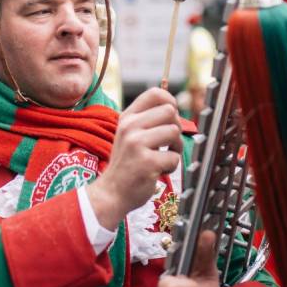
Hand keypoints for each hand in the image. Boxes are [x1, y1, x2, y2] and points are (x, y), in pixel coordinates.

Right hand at [86, 88, 182, 230]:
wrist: (111, 193)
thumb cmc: (126, 165)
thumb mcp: (129, 135)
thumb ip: (146, 121)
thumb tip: (174, 109)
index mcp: (127, 117)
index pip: (155, 93)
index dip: (170, 101)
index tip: (171, 117)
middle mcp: (130, 126)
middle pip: (170, 111)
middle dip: (175, 127)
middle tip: (168, 143)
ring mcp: (137, 143)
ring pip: (174, 132)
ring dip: (175, 148)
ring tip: (163, 158)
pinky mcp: (146, 161)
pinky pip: (174, 157)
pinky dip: (171, 167)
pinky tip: (157, 171)